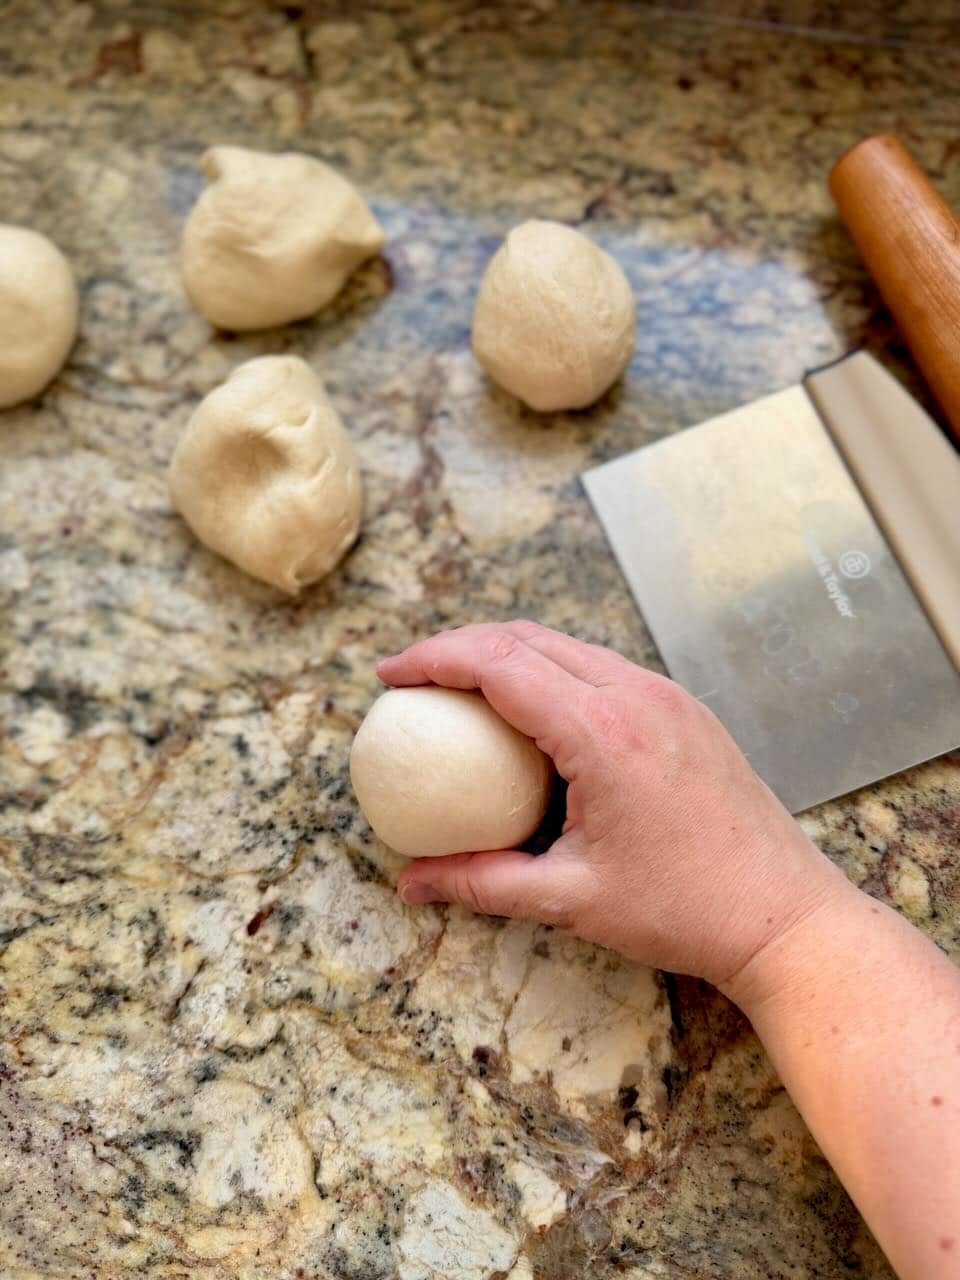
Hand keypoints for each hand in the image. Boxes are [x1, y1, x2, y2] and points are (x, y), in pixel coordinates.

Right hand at [377, 621, 852, 991]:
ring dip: (506, 652)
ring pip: (567, 645)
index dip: (433, 659)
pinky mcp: (684, 710)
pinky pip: (602, 668)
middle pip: (527, 637)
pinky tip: (531, 712)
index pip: (498, 664)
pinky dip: (551, 671)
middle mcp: (637, 696)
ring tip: (461, 689)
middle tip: (413, 678)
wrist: (783, 914)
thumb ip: (482, 883)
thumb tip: (411, 884)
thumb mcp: (570, 899)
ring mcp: (666, 697)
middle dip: (459, 645)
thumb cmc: (683, 910)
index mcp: (603, 734)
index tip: (388, 676)